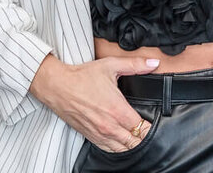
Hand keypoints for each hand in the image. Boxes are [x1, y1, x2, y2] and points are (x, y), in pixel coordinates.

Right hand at [28, 53, 157, 151]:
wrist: (57, 86)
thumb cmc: (82, 77)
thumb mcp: (111, 65)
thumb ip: (135, 65)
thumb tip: (154, 63)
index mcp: (117, 110)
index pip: (142, 128)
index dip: (151, 126)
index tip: (155, 121)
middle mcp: (109, 126)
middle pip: (134, 142)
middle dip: (144, 137)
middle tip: (147, 129)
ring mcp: (99, 133)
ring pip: (122, 149)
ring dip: (131, 144)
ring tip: (137, 136)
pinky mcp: (90, 136)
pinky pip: (108, 150)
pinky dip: (118, 147)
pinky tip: (122, 141)